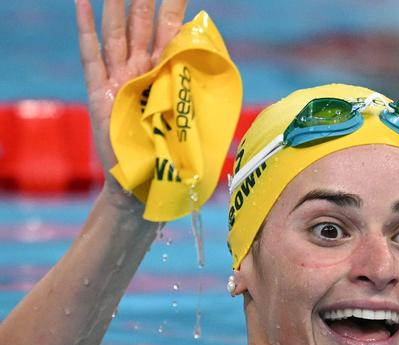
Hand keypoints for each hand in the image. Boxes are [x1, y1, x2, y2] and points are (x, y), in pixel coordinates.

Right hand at [75, 0, 188, 200]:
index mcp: (168, 73)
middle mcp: (143, 70)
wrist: (148, 182)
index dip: (175, 5)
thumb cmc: (175, 155)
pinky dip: (86, 29)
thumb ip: (204, 94)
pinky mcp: (100, 93)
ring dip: (116, 5)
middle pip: (143, 23)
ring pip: (117, 33)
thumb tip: (224, 70)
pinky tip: (84, 2)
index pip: (173, 30)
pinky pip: (92, 56)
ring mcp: (119, 79)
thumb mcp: (196, 123)